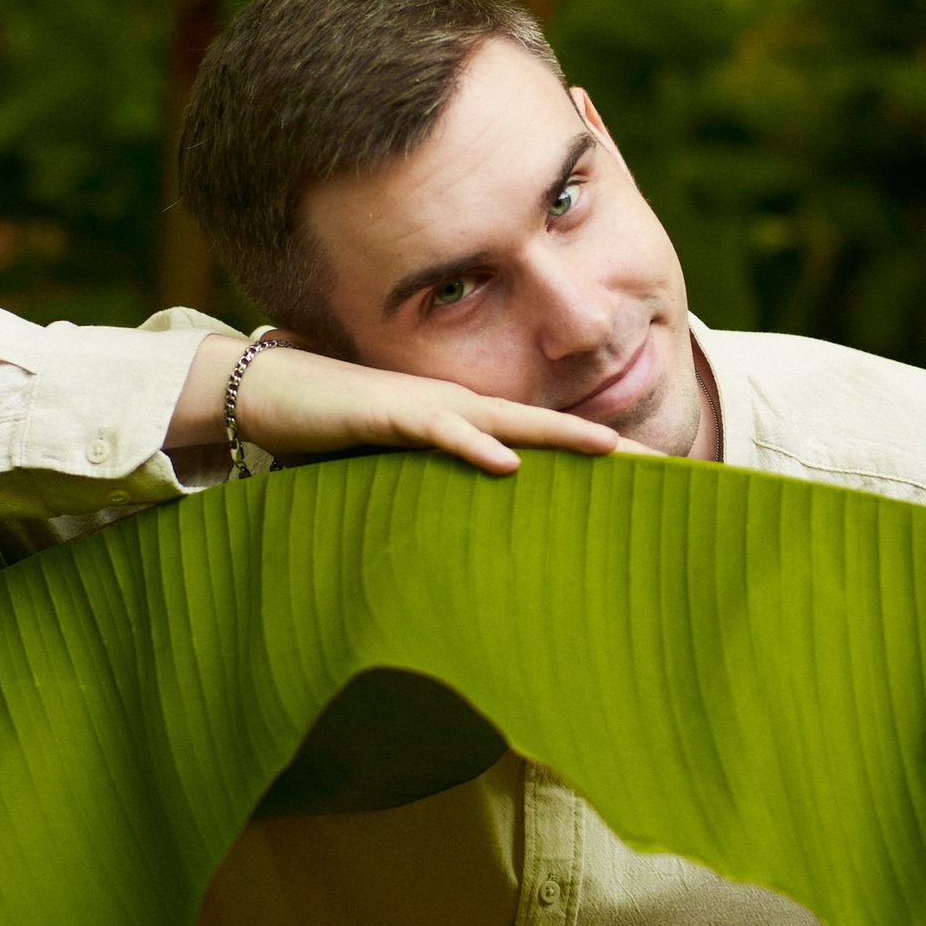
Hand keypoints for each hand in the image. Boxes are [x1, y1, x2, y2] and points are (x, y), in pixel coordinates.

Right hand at [167, 334, 620, 478]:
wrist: (267, 393)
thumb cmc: (327, 432)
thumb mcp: (391, 470)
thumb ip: (430, 491)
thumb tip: (466, 532)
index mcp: (461, 421)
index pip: (536, 438)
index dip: (585, 452)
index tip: (640, 475)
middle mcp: (454, 407)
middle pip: (540, 426)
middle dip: (598, 443)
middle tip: (658, 463)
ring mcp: (423, 406)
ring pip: (502, 421)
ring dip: (556, 434)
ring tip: (609, 449)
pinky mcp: (386, 415)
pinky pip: (437, 429)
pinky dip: (472, 445)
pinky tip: (508, 463)